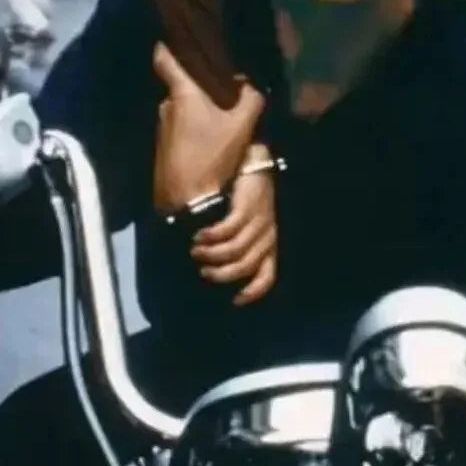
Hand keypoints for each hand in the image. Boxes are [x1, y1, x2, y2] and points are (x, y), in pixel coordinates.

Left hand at [153, 43, 264, 212]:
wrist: (187, 202)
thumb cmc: (212, 156)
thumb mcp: (242, 126)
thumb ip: (251, 99)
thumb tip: (249, 84)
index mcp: (182, 93)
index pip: (164, 58)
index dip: (169, 45)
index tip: (179, 39)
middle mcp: (166, 106)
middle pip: (182, 87)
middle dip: (200, 88)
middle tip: (224, 91)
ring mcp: (162, 129)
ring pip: (182, 110)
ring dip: (199, 112)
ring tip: (221, 120)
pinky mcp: (162, 149)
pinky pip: (180, 130)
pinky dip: (194, 130)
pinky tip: (210, 142)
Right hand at [191, 145, 277, 305]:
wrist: (256, 164)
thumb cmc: (248, 199)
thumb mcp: (251, 226)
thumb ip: (240, 245)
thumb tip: (214, 267)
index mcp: (270, 245)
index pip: (267, 277)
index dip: (253, 292)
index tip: (234, 300)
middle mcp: (267, 237)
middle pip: (244, 267)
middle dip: (221, 274)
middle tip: (204, 272)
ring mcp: (259, 223)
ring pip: (234, 251)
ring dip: (211, 255)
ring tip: (195, 252)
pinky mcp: (247, 209)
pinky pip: (227, 231)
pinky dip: (211, 237)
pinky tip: (199, 236)